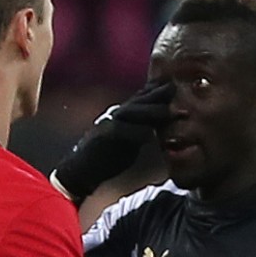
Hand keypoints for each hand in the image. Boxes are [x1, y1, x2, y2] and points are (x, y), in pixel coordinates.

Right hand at [52, 82, 173, 200]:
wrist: (81, 172)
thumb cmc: (106, 158)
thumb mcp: (129, 141)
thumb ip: (141, 130)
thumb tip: (159, 126)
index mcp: (120, 115)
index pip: (140, 98)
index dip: (156, 90)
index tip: (174, 84)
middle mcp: (113, 115)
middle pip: (137, 101)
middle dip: (156, 94)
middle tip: (174, 87)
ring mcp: (106, 125)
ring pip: (130, 113)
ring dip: (150, 111)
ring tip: (168, 111)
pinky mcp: (102, 138)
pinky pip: (119, 132)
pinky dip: (135, 132)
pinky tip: (148, 134)